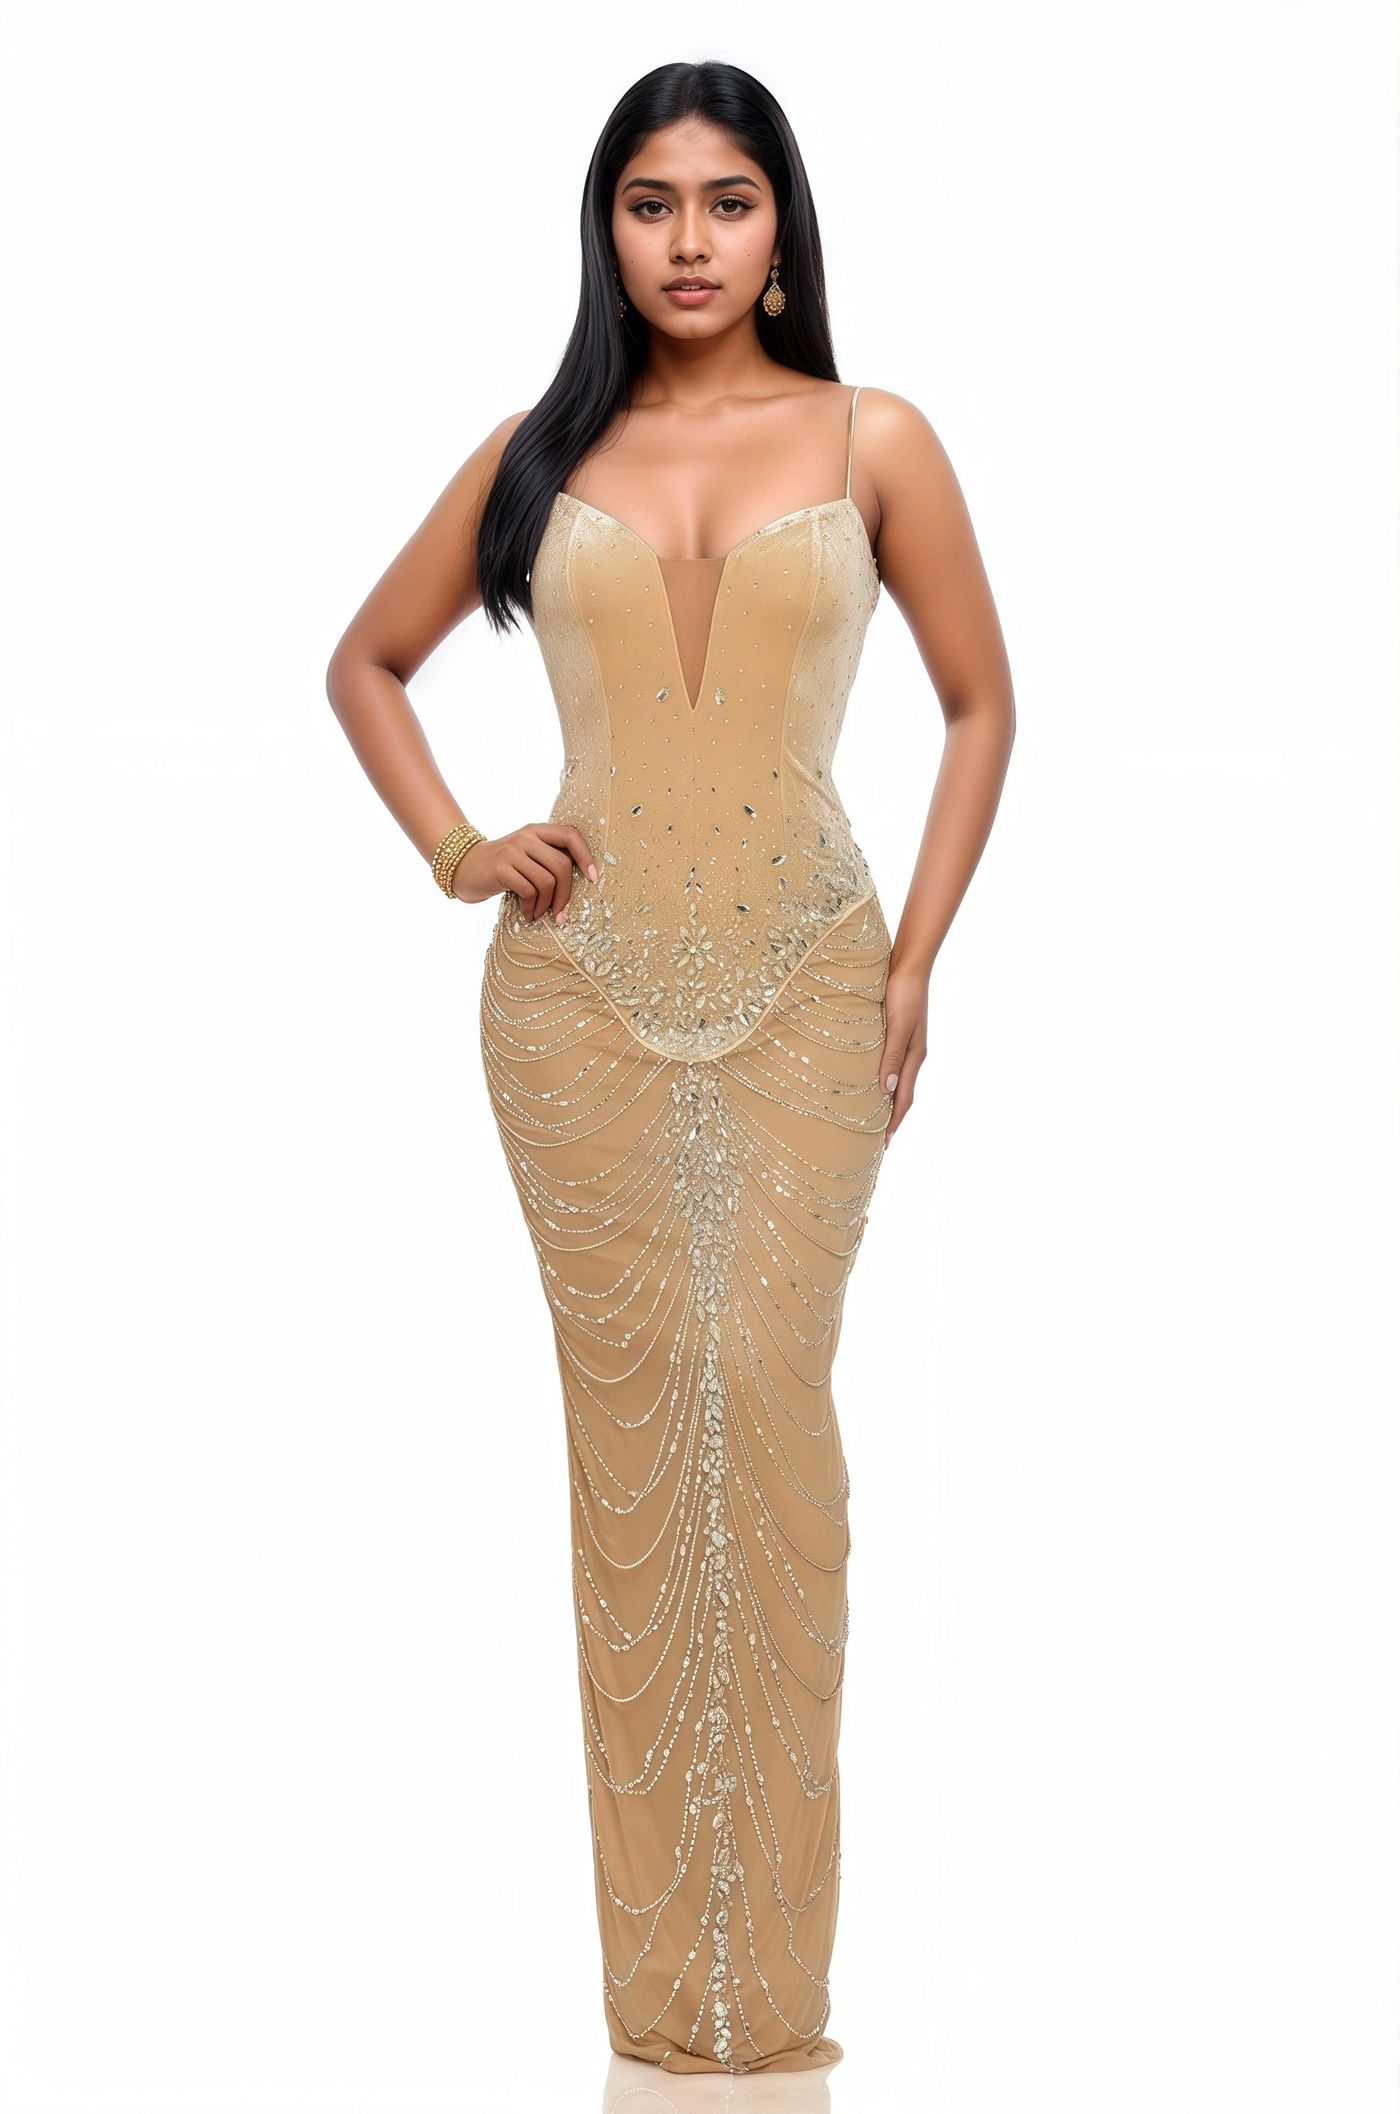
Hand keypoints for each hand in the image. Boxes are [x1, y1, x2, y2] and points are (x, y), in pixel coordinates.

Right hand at [452, 822, 598, 920]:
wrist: (464, 867)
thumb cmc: (503, 866)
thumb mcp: (526, 855)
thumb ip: (548, 858)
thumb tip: (582, 879)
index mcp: (537, 831)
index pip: (570, 835)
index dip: (586, 856)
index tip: (593, 878)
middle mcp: (526, 837)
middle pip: (561, 865)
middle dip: (565, 895)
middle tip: (561, 914)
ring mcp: (512, 851)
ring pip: (546, 881)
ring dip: (547, 905)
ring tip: (540, 915)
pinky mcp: (501, 868)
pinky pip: (528, 891)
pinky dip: (531, 907)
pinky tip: (527, 914)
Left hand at [878, 963, 929, 1141]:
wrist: (908, 964)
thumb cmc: (903, 992)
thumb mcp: (898, 1025)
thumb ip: (893, 1056)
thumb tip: (886, 1090)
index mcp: (914, 1056)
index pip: (904, 1098)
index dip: (894, 1122)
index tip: (884, 1144)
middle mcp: (911, 1054)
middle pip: (901, 1094)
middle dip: (891, 1118)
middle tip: (876, 1141)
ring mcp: (905, 1045)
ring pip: (895, 1081)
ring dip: (885, 1102)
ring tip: (870, 1119)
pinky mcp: (895, 1034)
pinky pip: (888, 1065)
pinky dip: (881, 1081)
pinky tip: (868, 1083)